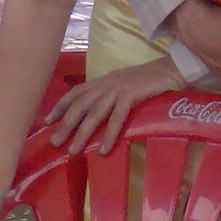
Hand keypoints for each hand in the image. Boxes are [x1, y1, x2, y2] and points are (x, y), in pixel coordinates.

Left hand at [46, 58, 183, 154]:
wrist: (173, 69)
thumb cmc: (149, 80)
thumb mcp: (123, 84)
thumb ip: (109, 94)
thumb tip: (94, 113)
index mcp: (104, 80)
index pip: (76, 92)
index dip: (60, 106)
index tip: (46, 121)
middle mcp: (107, 83)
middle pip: (81, 104)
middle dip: (65, 124)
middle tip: (54, 142)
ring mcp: (119, 88)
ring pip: (95, 112)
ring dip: (83, 133)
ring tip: (74, 151)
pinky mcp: (133, 94)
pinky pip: (118, 117)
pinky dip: (109, 133)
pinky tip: (103, 149)